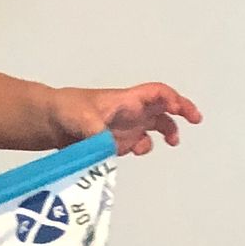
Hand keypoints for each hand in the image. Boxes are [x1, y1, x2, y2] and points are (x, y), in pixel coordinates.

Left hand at [46, 83, 201, 156]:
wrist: (49, 121)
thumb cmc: (65, 110)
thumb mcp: (81, 118)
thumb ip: (97, 132)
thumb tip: (108, 147)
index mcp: (126, 101)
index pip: (156, 94)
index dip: (173, 99)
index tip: (183, 111)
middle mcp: (130, 112)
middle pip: (163, 107)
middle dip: (181, 112)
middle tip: (195, 121)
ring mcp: (126, 126)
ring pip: (156, 125)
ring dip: (167, 131)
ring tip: (172, 143)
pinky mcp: (118, 141)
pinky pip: (140, 143)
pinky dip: (144, 147)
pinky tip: (137, 152)